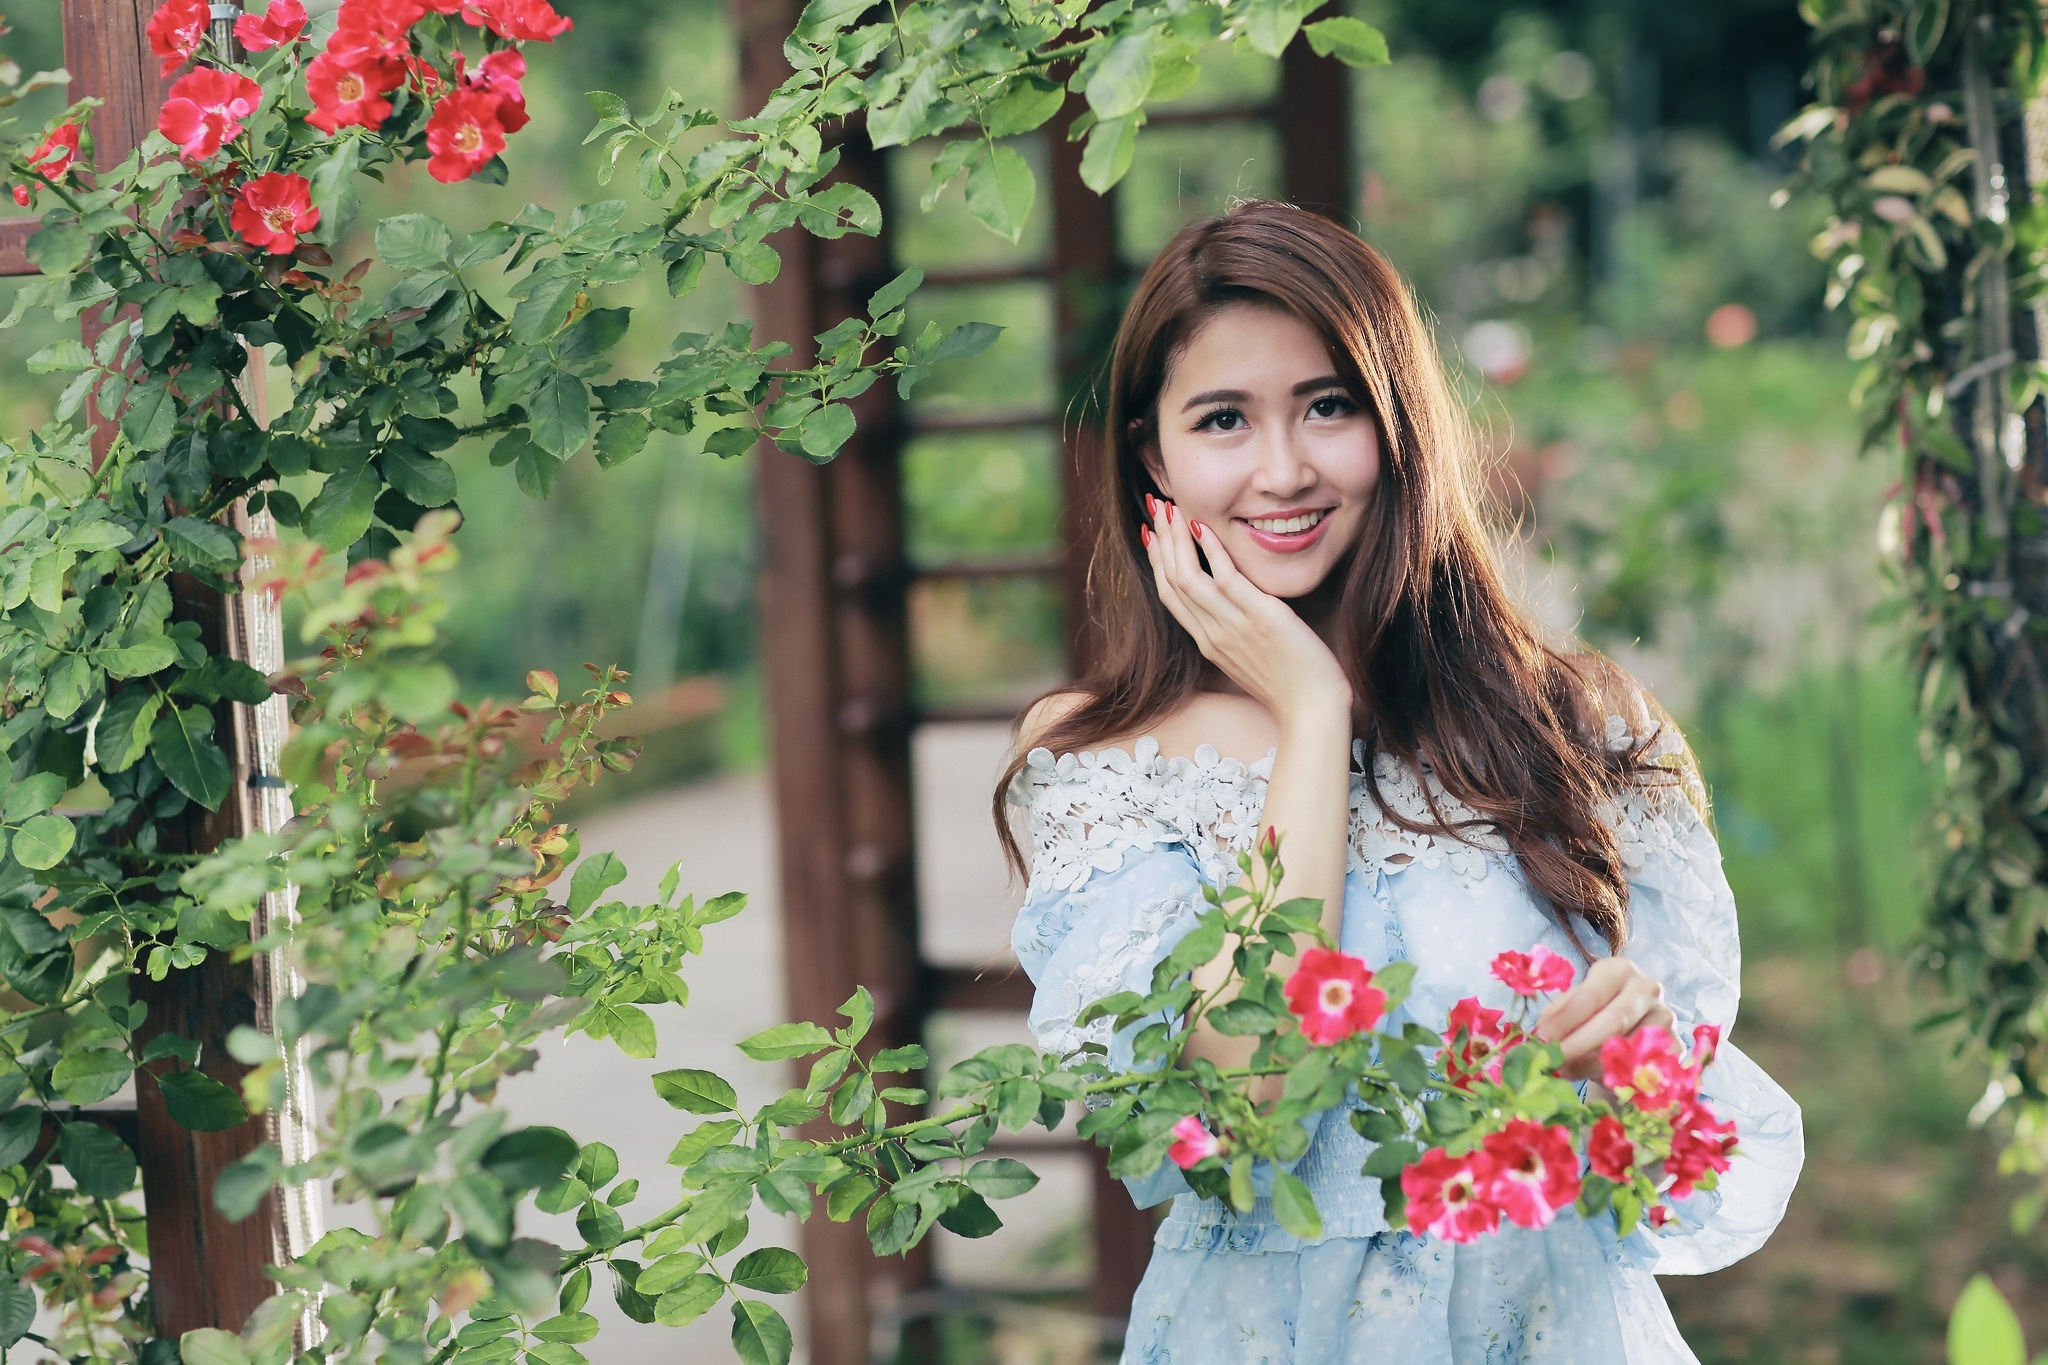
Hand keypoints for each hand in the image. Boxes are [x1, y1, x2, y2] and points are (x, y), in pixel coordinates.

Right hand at [1143, 496, 1350, 727]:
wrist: (1313, 710)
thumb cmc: (1291, 686)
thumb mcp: (1251, 659)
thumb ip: (1235, 632)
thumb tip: (1234, 607)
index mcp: (1208, 644)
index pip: (1170, 596)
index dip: (1157, 562)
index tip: (1153, 534)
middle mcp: (1212, 634)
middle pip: (1172, 581)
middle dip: (1161, 541)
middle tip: (1157, 507)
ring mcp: (1233, 627)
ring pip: (1188, 577)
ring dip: (1177, 538)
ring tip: (1172, 508)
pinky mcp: (1260, 618)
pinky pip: (1226, 578)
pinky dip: (1211, 551)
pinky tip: (1206, 527)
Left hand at [1532, 957, 1674, 1080]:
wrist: (1632, 1034)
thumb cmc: (1595, 1014)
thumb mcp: (1575, 1006)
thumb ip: (1558, 1015)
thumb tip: (1538, 1036)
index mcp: (1619, 970)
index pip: (1590, 995)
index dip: (1564, 1019)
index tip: (1541, 1039)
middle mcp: (1648, 988)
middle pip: (1614, 1020)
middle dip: (1578, 1043)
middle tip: (1553, 1061)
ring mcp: (1666, 1016)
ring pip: (1629, 1046)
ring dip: (1593, 1064)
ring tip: (1566, 1071)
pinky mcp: (1677, 1046)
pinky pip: (1644, 1065)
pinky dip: (1617, 1076)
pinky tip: (1596, 1081)